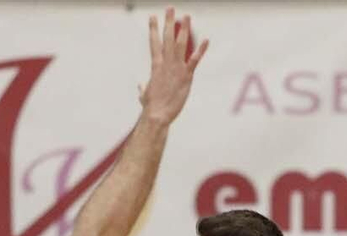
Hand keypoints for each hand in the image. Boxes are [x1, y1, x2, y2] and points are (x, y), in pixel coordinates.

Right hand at [139, 7, 208, 123]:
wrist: (157, 115)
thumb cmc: (150, 107)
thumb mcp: (145, 95)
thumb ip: (143, 88)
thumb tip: (140, 87)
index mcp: (155, 66)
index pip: (154, 43)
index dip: (153, 29)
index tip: (152, 16)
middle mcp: (166, 63)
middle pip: (167, 38)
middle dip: (169, 22)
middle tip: (170, 8)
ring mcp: (176, 68)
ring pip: (180, 44)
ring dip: (184, 29)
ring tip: (186, 16)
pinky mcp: (186, 76)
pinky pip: (195, 60)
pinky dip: (201, 50)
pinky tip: (206, 40)